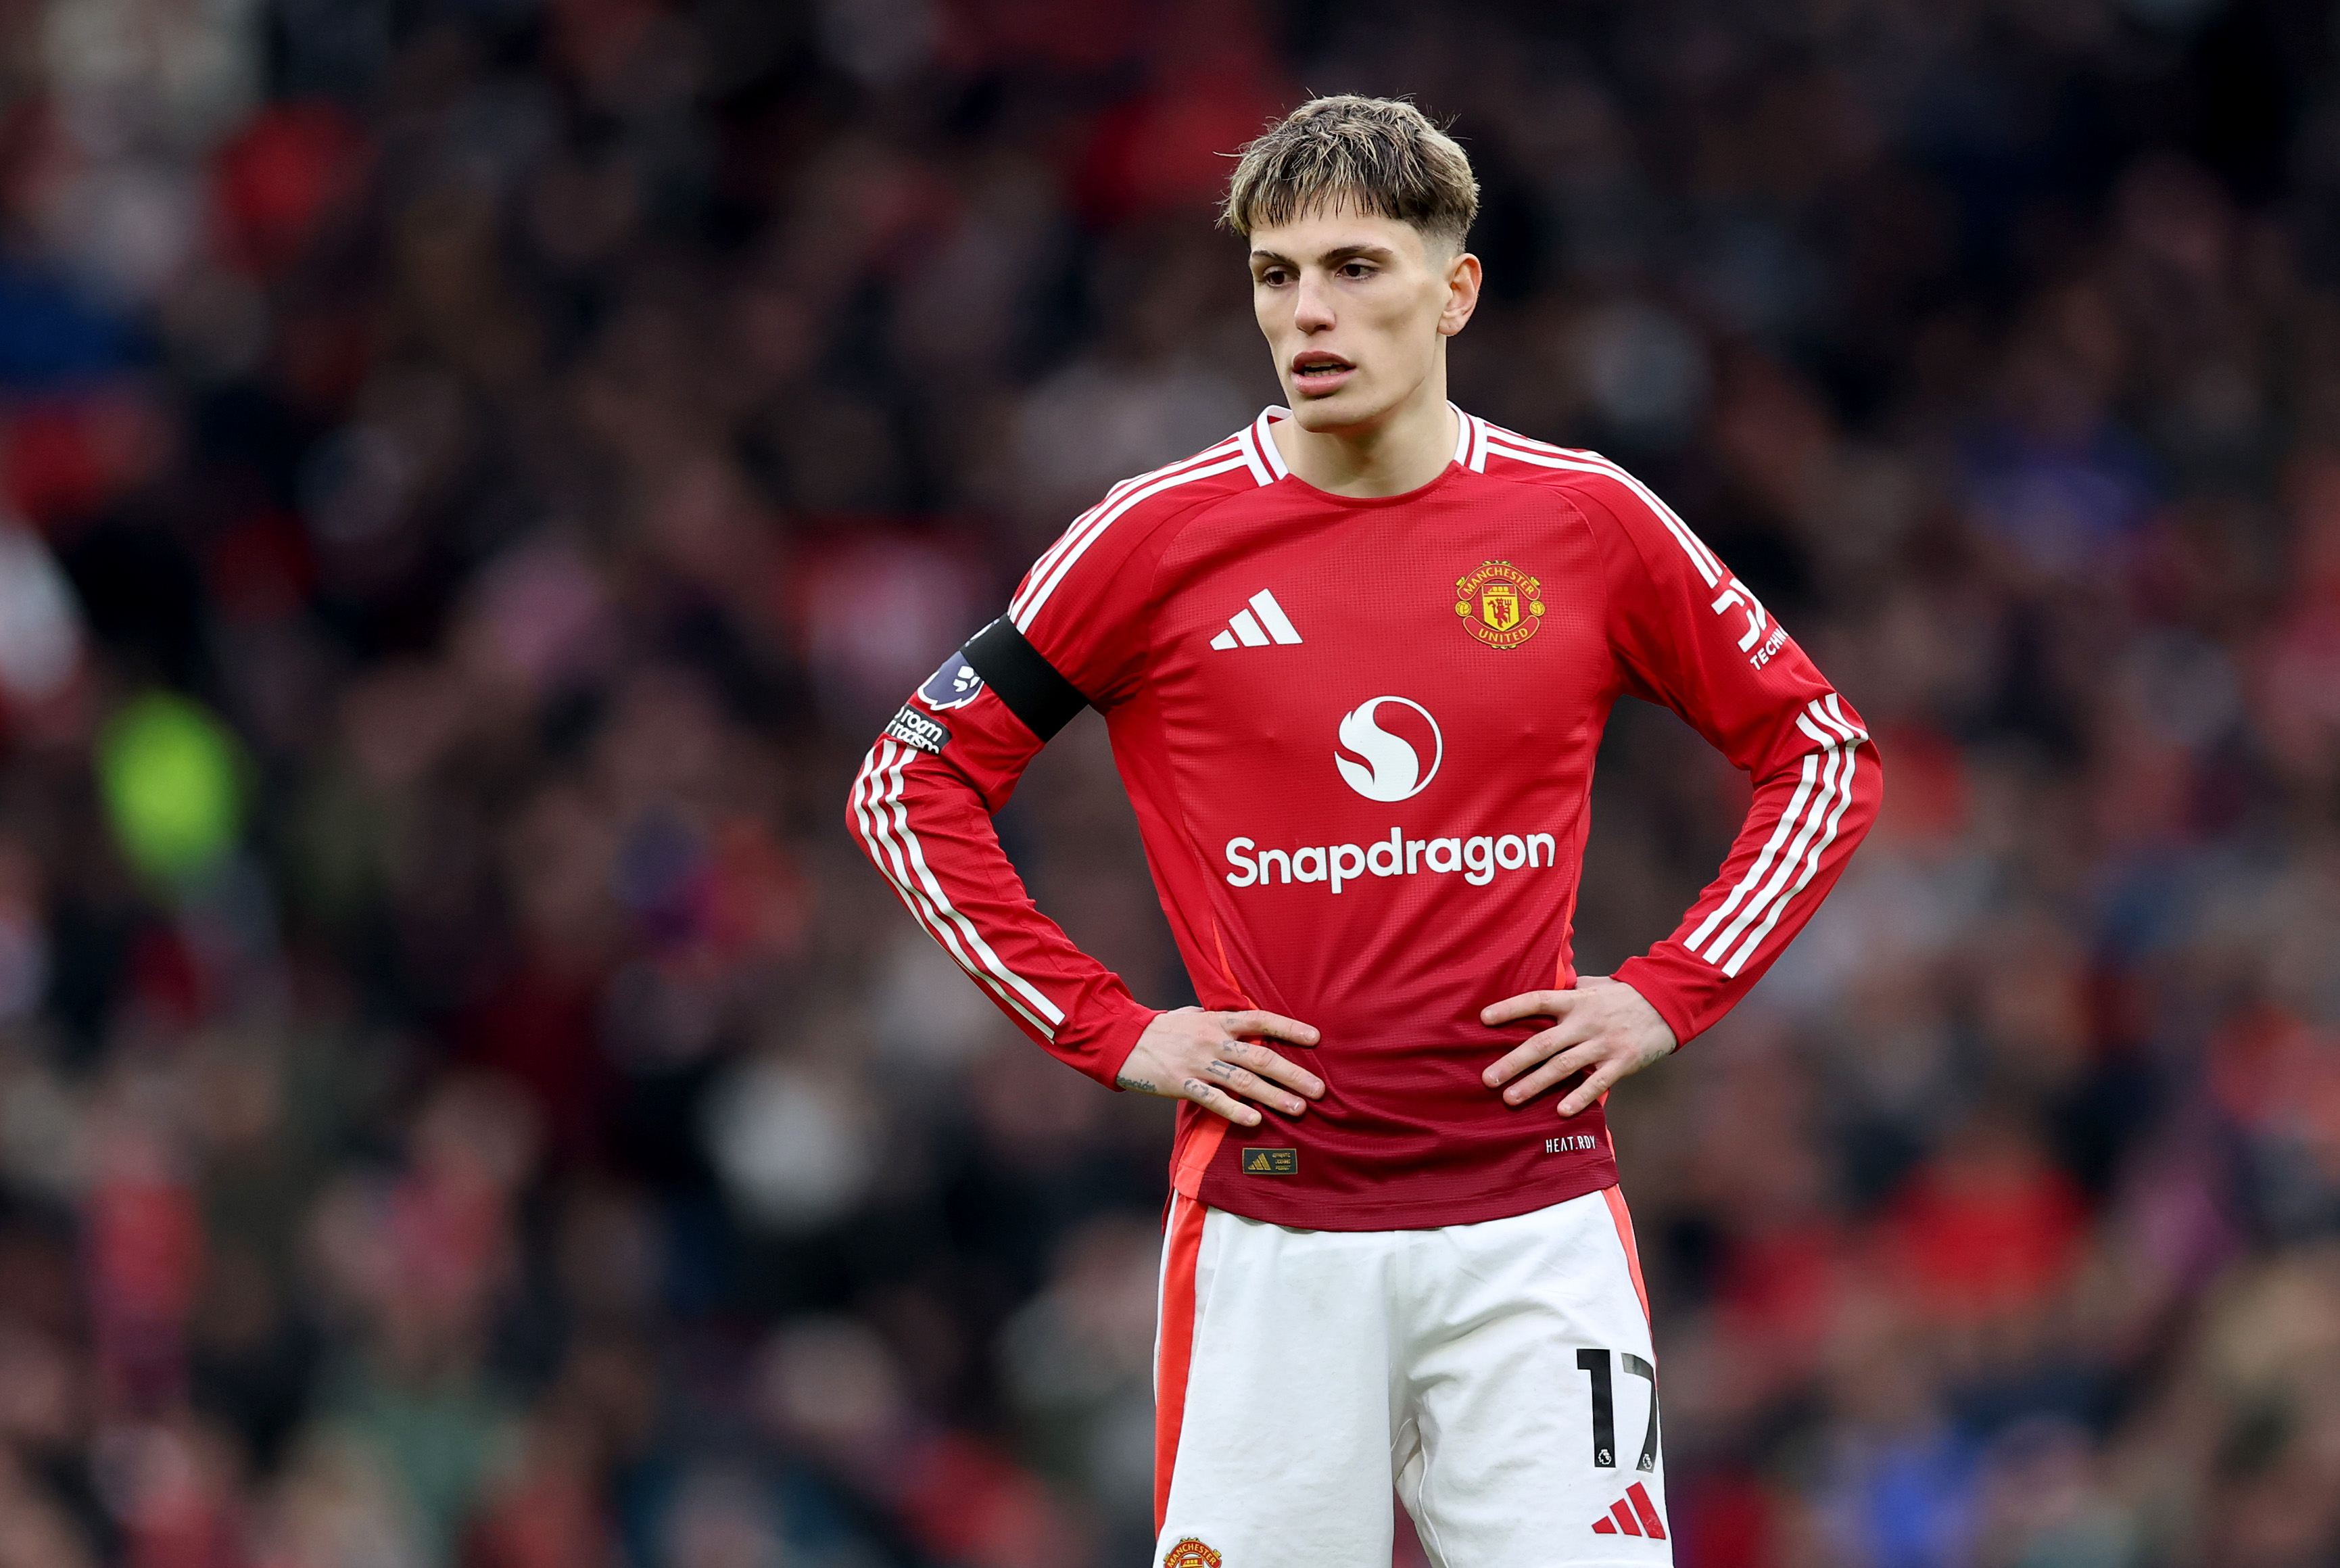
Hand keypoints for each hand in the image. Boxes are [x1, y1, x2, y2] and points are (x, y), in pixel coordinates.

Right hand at [1114, 1008, 1325, 1127]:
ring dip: (1274, 1096)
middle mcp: (1213, 1041)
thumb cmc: (1165, 1028)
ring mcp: (1199, 1063)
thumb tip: (1250, 1023)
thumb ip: (1223, 1021)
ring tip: (1298, 1109)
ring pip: (1243, 1081)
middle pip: (1260, 1057)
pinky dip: (1235, 1110)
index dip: (1289, 1028)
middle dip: (1293, 1074)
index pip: (1260, 1020)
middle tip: (1319, 1090)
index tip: (1315, 1038)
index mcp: (1218, 1021)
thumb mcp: (1196, 1015)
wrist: (1124, 1040)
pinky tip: (1255, 1120)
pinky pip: (1214, 1099)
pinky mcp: (1183, 1084)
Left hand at [1480, 976, 1676, 1117]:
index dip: (1510, 1009)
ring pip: (1563, 1066)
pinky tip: (1560, 1111)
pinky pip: (1597, 1083)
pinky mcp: (1622, 1062)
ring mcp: (1603, 1044)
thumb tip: (1537, 994)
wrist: (1668, 1003)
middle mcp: (1585, 1022)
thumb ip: (1566, 991)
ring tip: (1510, 1098)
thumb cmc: (1623, 995)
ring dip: (1535, 1084)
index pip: (1537, 1001)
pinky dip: (1579, 1098)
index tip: (1483, 1019)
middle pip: (1543, 1042)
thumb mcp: (1593, 985)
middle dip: (1513, 1062)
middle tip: (1487, 1078)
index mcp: (1575, 1000)